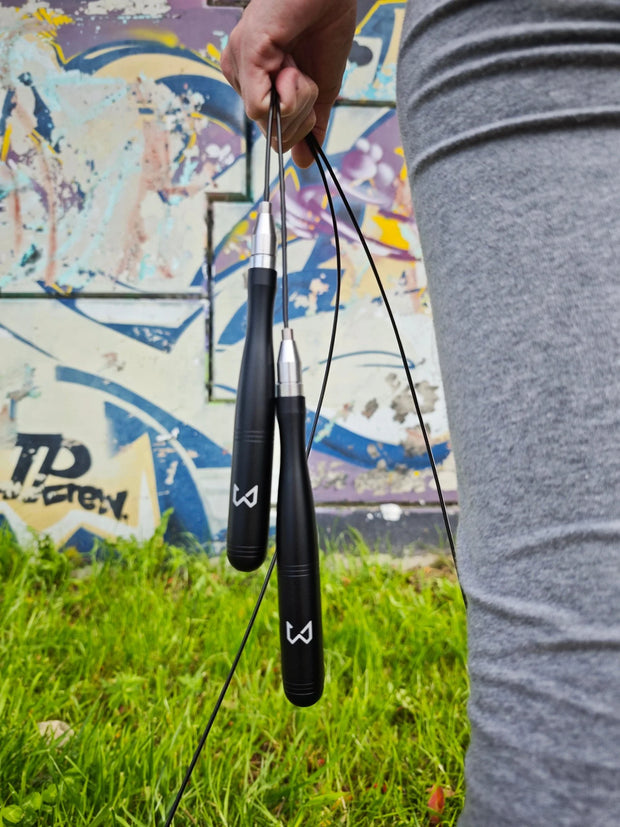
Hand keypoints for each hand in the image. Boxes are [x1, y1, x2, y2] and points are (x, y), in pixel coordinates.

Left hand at [220, 0, 355, 167]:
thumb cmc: (325, 27)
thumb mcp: (322, 90)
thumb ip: (312, 126)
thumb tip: (304, 162)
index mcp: (256, 82)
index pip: (274, 134)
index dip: (300, 123)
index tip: (309, 87)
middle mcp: (242, 74)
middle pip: (272, 133)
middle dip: (300, 112)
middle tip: (303, 73)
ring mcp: (239, 65)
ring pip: (268, 122)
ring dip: (297, 97)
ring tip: (296, 61)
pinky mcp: (244, 55)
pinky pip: (260, 108)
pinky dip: (286, 93)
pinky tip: (289, 63)